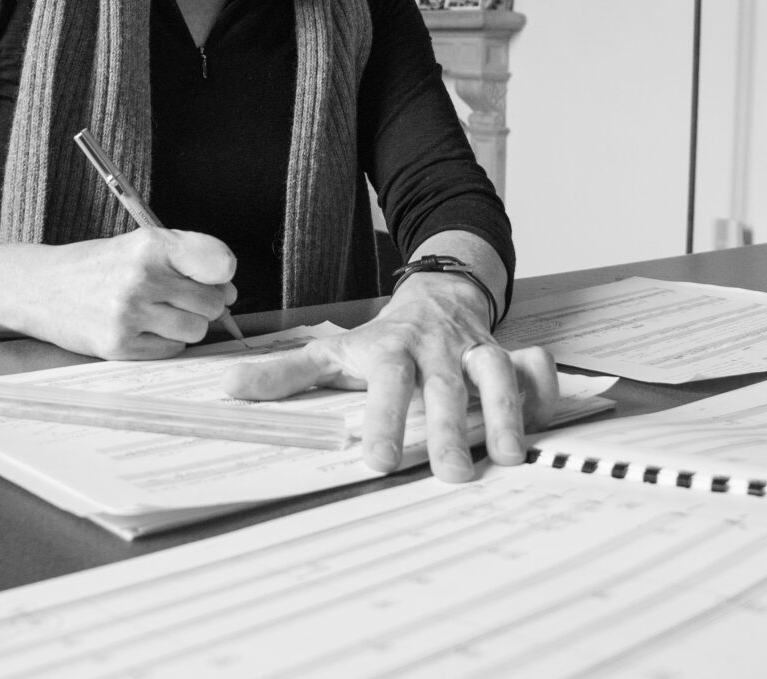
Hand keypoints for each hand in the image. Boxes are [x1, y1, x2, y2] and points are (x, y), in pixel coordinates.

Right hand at [24, 226, 239, 360]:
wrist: (41, 288)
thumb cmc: (97, 266)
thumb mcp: (139, 244)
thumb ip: (185, 259)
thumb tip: (229, 291)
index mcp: (150, 245)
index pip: (219, 262)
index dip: (224, 275)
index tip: (216, 278)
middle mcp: (141, 278)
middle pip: (212, 303)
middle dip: (203, 303)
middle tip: (176, 297)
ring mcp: (129, 314)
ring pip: (196, 330)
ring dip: (185, 325)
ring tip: (158, 312)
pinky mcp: (118, 345)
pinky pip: (172, 349)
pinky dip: (164, 341)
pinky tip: (142, 327)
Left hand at [222, 274, 557, 480]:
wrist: (438, 292)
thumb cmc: (382, 336)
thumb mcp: (332, 350)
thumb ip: (284, 374)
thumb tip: (228, 388)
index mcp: (390, 351)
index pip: (386, 384)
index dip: (383, 420)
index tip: (376, 460)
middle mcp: (432, 350)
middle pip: (441, 387)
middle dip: (448, 429)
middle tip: (451, 474)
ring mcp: (470, 351)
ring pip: (491, 376)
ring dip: (501, 414)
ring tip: (507, 457)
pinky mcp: (502, 354)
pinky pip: (527, 369)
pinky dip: (538, 393)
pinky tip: (538, 428)